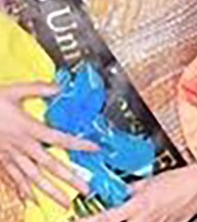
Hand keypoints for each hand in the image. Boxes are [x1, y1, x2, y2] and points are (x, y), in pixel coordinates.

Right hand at [0, 81, 97, 206]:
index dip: (78, 144)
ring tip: (64, 202)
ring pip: (33, 177)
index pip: (59, 139)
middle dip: (69, 179)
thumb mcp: (14, 91)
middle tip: (85, 189)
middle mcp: (21, 146)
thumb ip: (38, 89)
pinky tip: (31, 199)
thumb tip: (59, 87)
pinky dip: (22, 190)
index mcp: (28, 128)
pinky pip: (13, 178)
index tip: (95, 149)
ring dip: (50, 191)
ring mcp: (10, 156)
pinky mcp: (0, 160)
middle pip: (49, 165)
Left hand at [81, 164, 196, 221]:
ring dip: (125, 220)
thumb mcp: (150, 180)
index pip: (105, 218)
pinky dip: (144, 220)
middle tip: (95, 218)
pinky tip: (145, 217)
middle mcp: (144, 221)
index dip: (88, 220)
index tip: (76, 219)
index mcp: (138, 206)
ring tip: (130, 214)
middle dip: (105, 221)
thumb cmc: (181, 179)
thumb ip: (131, 189)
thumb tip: (120, 193)